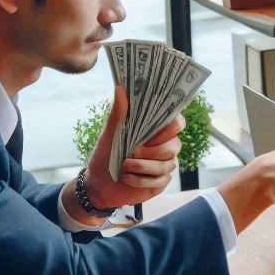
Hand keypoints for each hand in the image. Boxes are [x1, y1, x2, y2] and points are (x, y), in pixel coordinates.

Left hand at [85, 85, 184, 207]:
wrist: (98, 185)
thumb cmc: (104, 157)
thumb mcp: (108, 135)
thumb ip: (117, 114)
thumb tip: (120, 89)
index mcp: (153, 132)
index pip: (176, 122)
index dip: (172, 126)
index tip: (154, 132)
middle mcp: (162, 146)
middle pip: (174, 146)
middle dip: (151, 152)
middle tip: (131, 153)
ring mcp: (164, 165)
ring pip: (167, 165)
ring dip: (141, 167)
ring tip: (123, 167)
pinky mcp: (161, 182)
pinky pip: (161, 180)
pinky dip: (141, 180)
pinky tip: (127, 179)